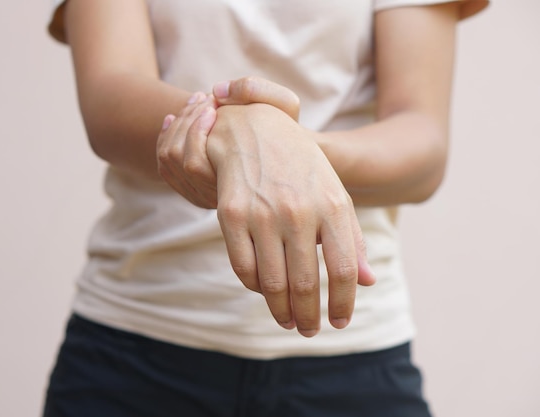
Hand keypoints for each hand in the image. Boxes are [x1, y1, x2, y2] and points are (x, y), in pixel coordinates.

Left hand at [156, 78, 298, 208]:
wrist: (293, 160)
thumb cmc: (290, 131)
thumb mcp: (285, 104)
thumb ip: (254, 90)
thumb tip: (217, 91)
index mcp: (233, 184)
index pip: (192, 162)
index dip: (195, 126)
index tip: (213, 102)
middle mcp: (214, 195)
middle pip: (175, 160)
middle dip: (184, 121)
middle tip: (202, 97)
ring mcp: (203, 194)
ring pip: (167, 163)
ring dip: (175, 126)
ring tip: (195, 102)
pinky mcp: (197, 188)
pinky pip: (168, 167)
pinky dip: (168, 137)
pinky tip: (179, 117)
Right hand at [207, 103, 374, 335]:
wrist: (254, 129)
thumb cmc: (301, 167)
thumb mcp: (334, 194)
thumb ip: (352, 238)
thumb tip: (367, 282)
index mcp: (331, 205)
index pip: (344, 270)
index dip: (343, 304)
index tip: (339, 322)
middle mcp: (298, 210)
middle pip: (307, 283)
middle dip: (309, 316)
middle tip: (308, 331)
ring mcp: (262, 213)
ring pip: (272, 282)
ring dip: (281, 311)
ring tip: (287, 321)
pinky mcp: (231, 214)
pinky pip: (243, 267)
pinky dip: (254, 287)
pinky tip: (263, 292)